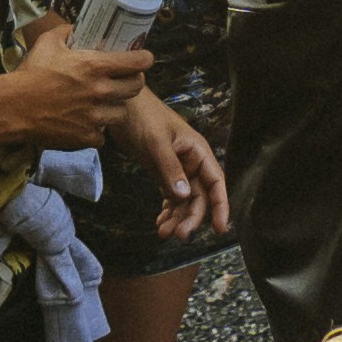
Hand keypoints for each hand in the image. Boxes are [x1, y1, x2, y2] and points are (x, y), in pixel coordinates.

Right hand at [0, 16, 155, 153]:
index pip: (136, 62)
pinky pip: (102, 135)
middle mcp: (101, 92)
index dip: (144, 59)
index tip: (143, 58)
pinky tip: (86, 122)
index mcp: (95, 66)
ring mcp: (95, 117)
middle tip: (125, 79)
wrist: (15, 107)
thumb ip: (67, 32)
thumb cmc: (32, 72)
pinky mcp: (87, 138)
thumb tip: (76, 28)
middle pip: (136, 88)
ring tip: (104, 103)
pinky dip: (96, 130)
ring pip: (121, 113)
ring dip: (115, 107)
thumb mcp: (49, 42)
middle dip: (133, 81)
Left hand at [119, 93, 226, 243]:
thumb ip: (170, 168)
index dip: (221, 205)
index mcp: (197, 151)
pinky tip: (159, 223)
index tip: (220, 229)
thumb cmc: (143, 116)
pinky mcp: (162, 172)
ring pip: (184, 200)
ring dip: (177, 218)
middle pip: (199, 196)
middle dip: (191, 217)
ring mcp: (177, 168)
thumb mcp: (156, 142)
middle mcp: (191, 162)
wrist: (120, 105)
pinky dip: (167, 211)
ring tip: (163, 232)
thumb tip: (185, 196)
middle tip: (178, 235)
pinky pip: (170, 197)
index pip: (216, 181)